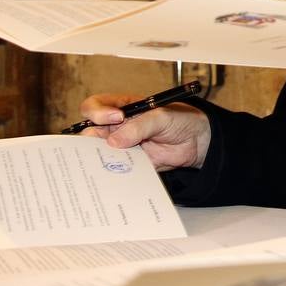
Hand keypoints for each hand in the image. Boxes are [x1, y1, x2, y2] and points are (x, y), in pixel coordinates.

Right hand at [77, 93, 211, 171]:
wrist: (196, 140)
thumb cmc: (180, 119)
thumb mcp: (161, 117)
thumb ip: (139, 126)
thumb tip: (114, 142)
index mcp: (120, 108)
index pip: (95, 107)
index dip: (98, 112)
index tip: (116, 117)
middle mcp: (116, 127)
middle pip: (90, 133)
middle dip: (88, 140)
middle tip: (100, 146)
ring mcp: (121, 146)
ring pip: (98, 154)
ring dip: (98, 160)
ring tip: (104, 163)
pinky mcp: (129, 163)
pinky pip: (115, 169)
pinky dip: (112, 174)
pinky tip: (115, 178)